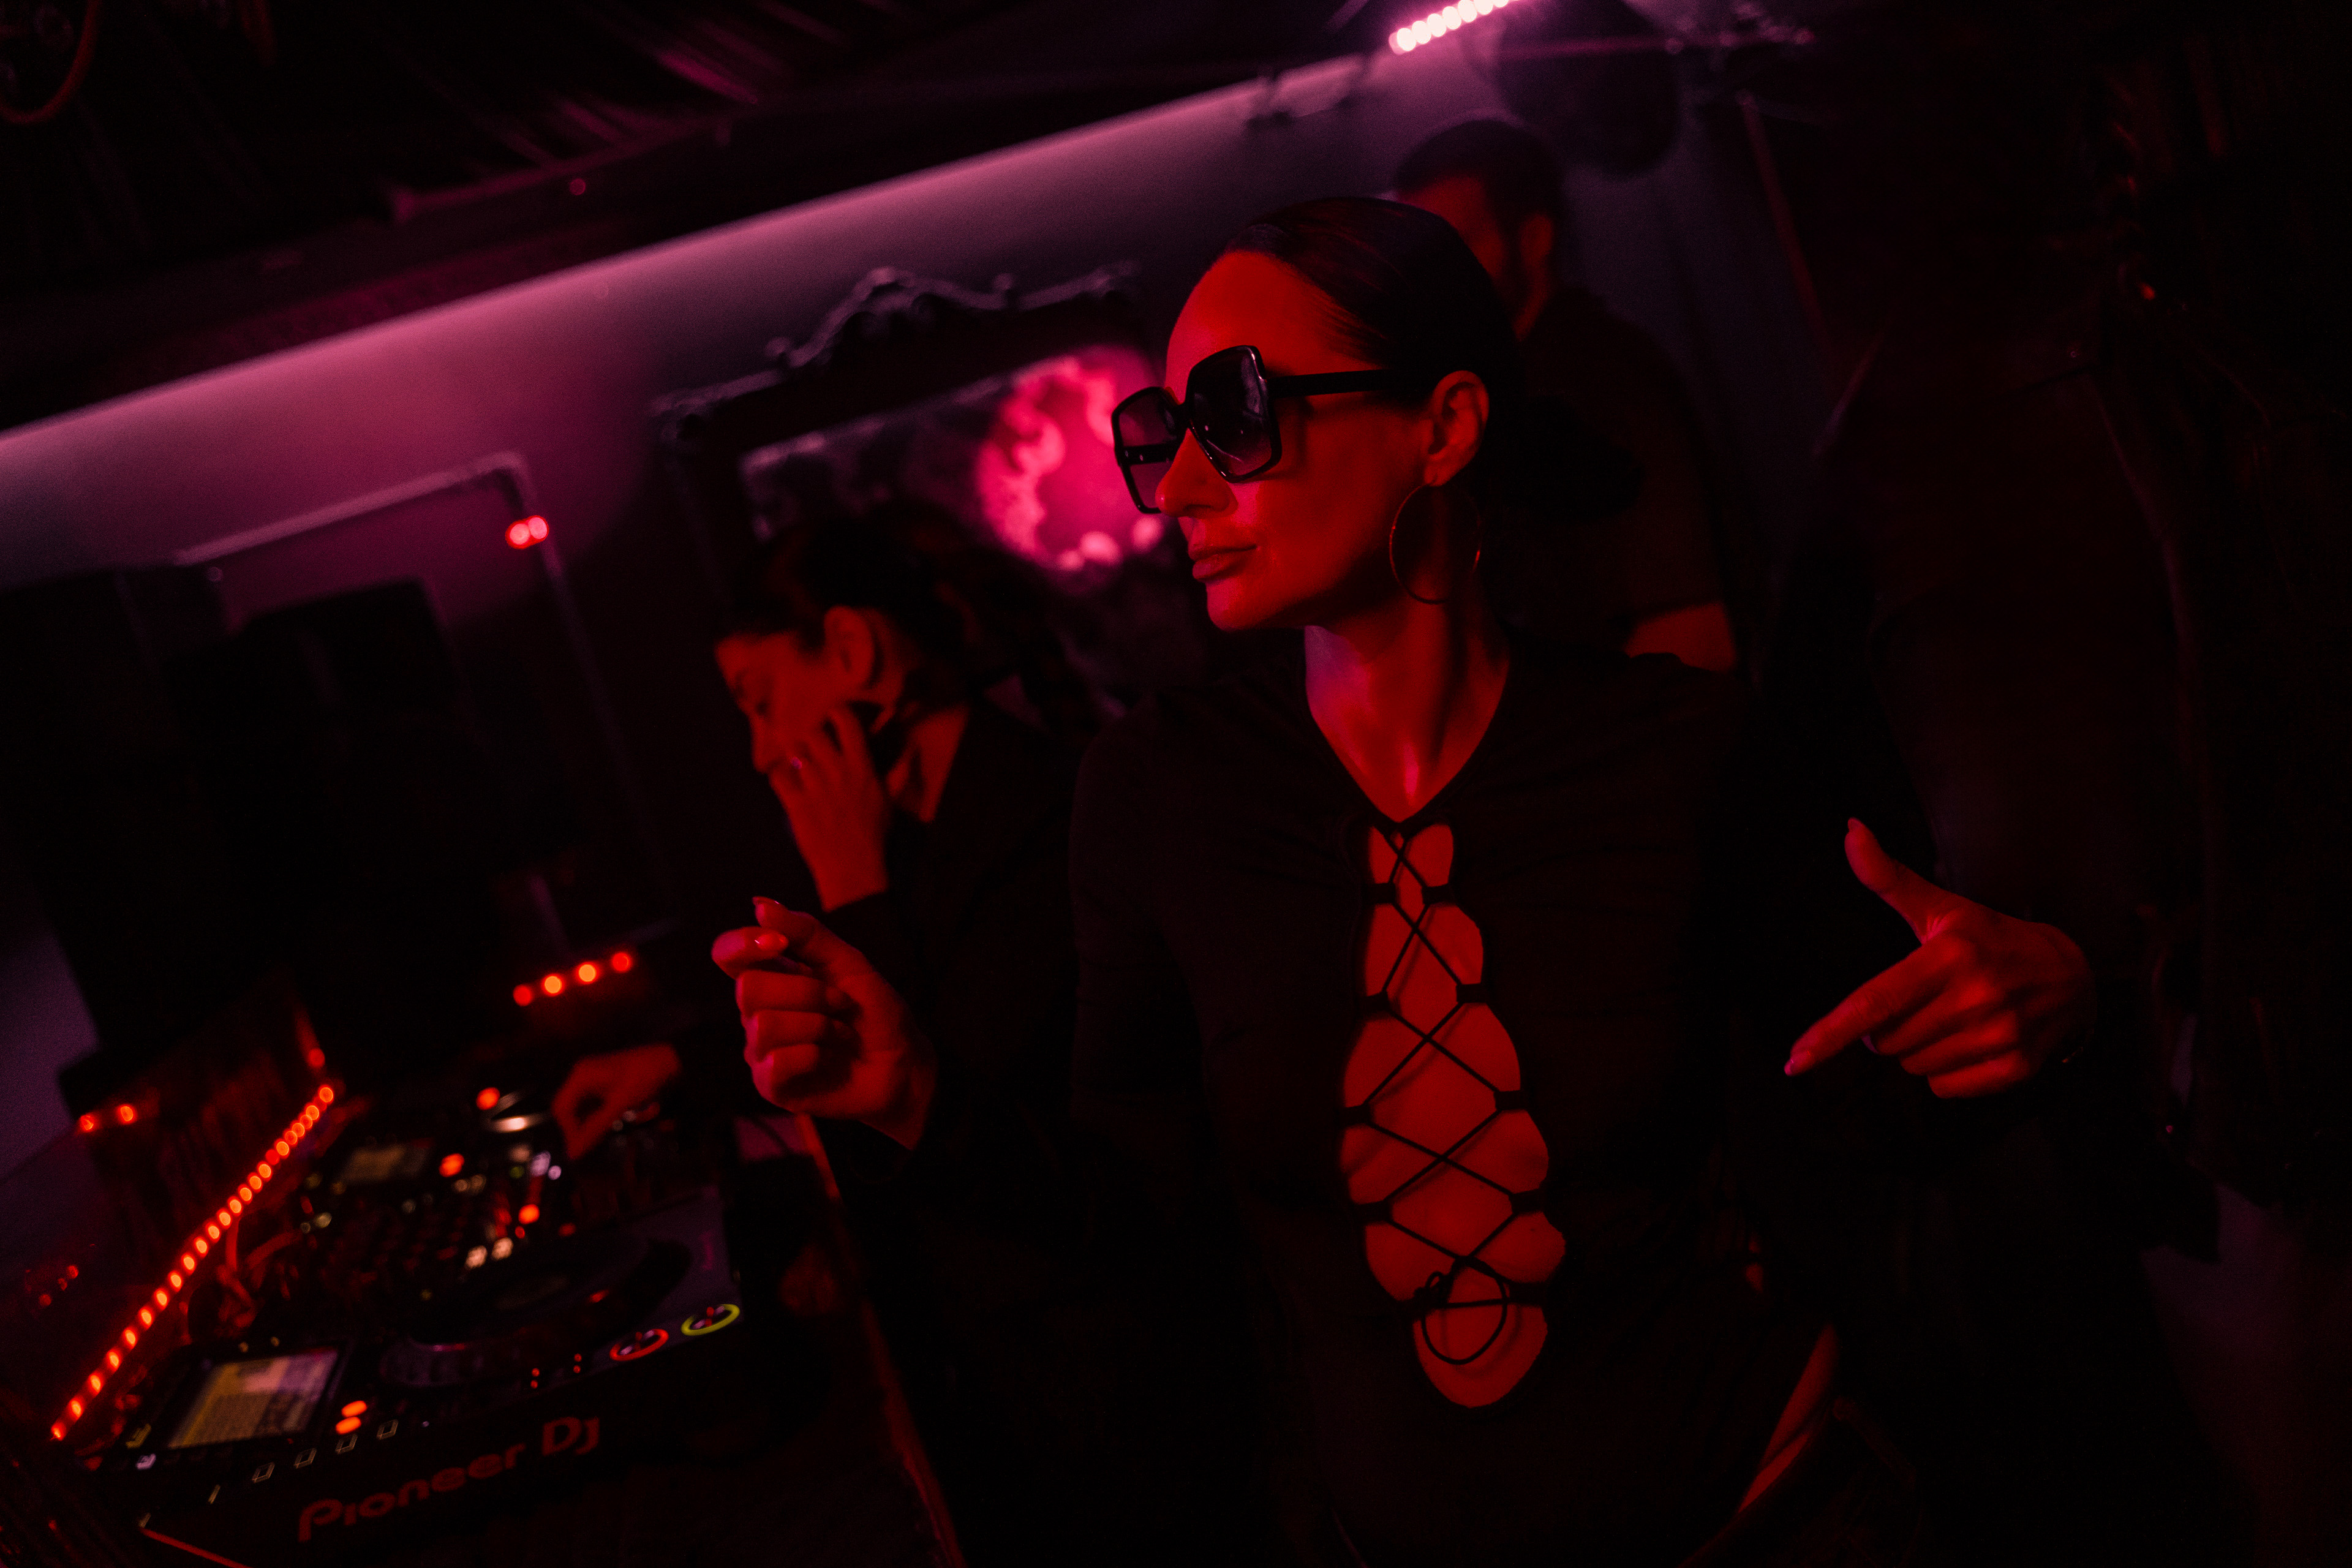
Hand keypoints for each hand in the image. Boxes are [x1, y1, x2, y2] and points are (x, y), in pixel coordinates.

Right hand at [551, 1043, 681, 1158]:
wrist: (673, 1059)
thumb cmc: (644, 1078)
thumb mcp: (620, 1105)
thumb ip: (595, 1129)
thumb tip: (572, 1154)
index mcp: (581, 1076)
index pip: (561, 1109)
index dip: (569, 1131)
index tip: (582, 1148)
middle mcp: (583, 1076)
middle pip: (570, 1110)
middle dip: (579, 1129)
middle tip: (593, 1146)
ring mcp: (595, 1081)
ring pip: (583, 1110)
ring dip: (590, 1126)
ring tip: (603, 1139)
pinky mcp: (607, 1086)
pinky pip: (596, 1107)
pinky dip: (600, 1119)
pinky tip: (611, 1128)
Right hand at [711, 896, 936, 1146]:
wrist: (902, 1063)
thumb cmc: (874, 1012)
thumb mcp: (848, 962)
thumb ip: (806, 933)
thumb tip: (760, 904)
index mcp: (772, 977)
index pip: (727, 953)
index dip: (742, 943)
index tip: (779, 943)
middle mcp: (757, 1012)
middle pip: (747, 988)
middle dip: (807, 992)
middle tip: (841, 1004)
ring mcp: (761, 1050)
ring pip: (764, 1025)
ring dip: (819, 1026)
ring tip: (841, 1035)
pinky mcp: (771, 1085)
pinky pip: (776, 1063)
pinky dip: (814, 1055)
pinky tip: (829, 1059)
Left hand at [772, 705, 892, 910]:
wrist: (852, 868)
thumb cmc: (874, 835)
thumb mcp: (889, 802)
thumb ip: (898, 774)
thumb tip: (911, 751)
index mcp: (861, 767)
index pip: (846, 723)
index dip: (837, 714)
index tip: (833, 718)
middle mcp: (836, 771)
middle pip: (814, 734)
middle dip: (811, 738)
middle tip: (813, 748)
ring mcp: (814, 787)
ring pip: (794, 752)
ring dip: (795, 757)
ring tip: (799, 765)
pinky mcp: (795, 804)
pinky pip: (778, 776)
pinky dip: (780, 777)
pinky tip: (786, 783)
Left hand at [1784, 821, 2093, 1096]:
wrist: (2074, 977)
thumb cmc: (1992, 939)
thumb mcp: (1943, 908)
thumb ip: (1889, 877)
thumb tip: (1850, 829)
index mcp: (1949, 956)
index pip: (1876, 1002)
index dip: (1831, 1032)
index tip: (1796, 1060)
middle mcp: (1975, 997)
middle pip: (1885, 1042)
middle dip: (1888, 1027)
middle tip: (1922, 1000)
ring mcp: (1998, 1036)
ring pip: (1913, 1066)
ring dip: (1918, 1049)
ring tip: (1951, 1017)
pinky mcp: (2015, 1068)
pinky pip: (1944, 1089)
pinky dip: (1947, 1074)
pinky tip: (1972, 1042)